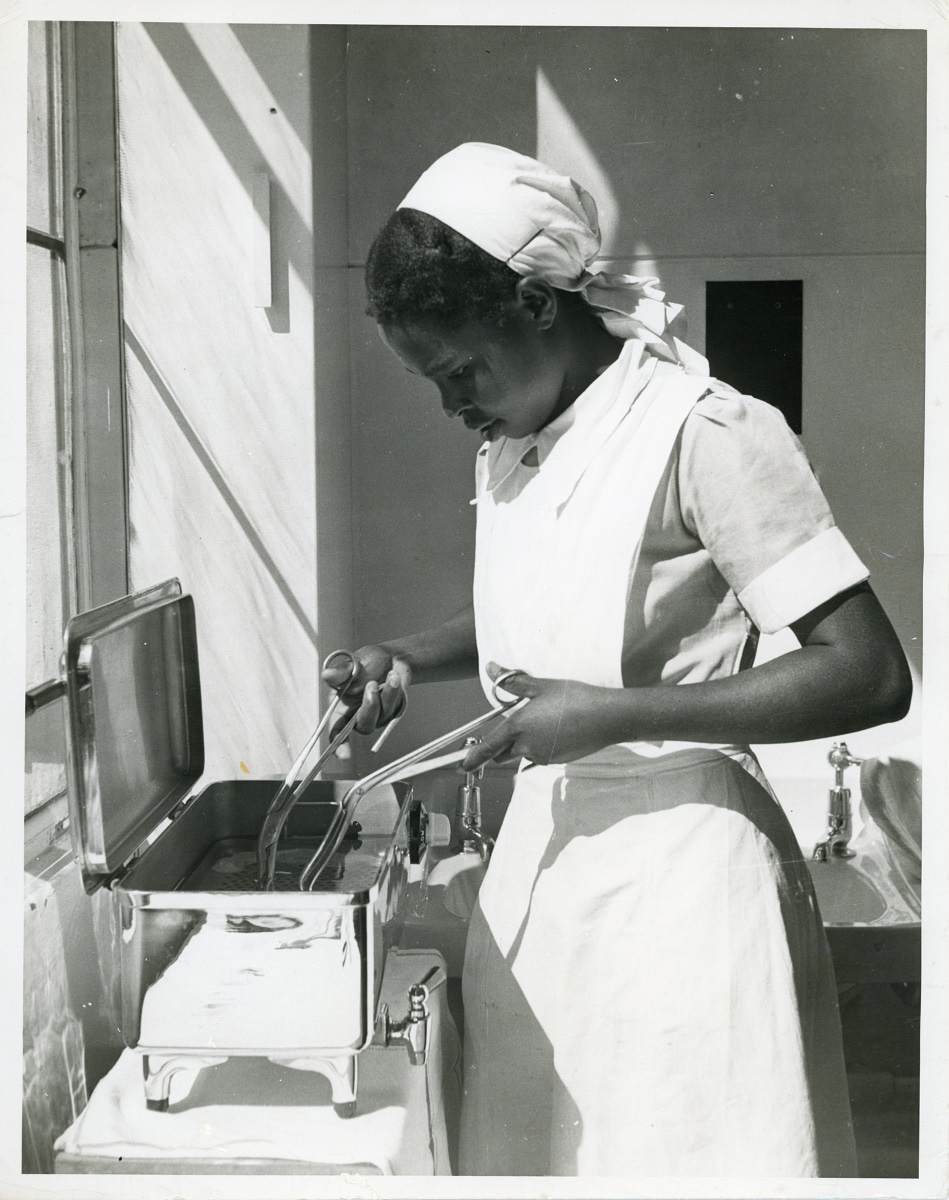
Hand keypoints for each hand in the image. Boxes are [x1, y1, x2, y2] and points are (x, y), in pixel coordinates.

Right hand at [322, 645, 408, 742]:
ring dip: (387, 694)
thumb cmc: (368, 662)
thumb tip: (326, 675)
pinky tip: (394, 677)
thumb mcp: (353, 664)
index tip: (344, 755)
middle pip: (363, 726)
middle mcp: (357, 715)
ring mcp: (377, 716)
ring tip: (390, 675)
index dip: (338, 745)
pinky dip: (395, 690)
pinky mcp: (392, 712)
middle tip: (372, 684)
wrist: (392, 657)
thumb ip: (341, 673)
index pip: (337, 731)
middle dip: (369, 706)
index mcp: (341, 707)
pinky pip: (395, 708)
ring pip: (382, 716)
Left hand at [460, 662, 612, 770]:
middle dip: (501, 746)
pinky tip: (557, 729)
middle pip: (503, 753)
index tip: (464, 765)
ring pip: (523, 753)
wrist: (606, 717)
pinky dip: (541, 745)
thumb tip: (490, 669)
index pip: (488, 746)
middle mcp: (527, 746)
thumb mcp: (540, 686)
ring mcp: (542, 756)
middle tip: (513, 727)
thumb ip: (511, 681)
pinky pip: (540, 755)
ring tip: (544, 721)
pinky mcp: (557, 761)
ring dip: (524, 743)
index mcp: (518, 727)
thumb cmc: (574, 698)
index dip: (474, 757)